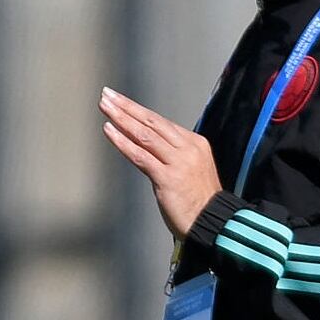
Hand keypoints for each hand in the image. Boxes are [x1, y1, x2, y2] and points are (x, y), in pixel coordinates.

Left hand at [99, 86, 221, 238]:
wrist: (214, 224)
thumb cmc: (199, 202)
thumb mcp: (191, 170)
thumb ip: (174, 156)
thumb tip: (149, 146)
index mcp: (195, 144)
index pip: (161, 122)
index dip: (138, 110)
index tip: (121, 100)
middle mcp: (188, 148)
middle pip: (152, 122)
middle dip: (127, 107)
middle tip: (108, 95)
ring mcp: (179, 162)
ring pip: (145, 134)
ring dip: (122, 118)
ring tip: (105, 107)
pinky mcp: (168, 178)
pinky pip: (141, 156)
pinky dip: (122, 142)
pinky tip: (109, 130)